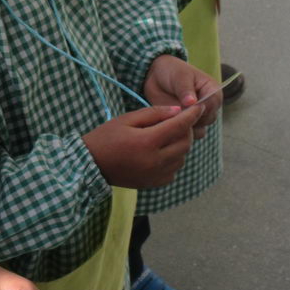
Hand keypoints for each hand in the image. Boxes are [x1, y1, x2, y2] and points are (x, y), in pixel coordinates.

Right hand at [82, 105, 202, 187]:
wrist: (90, 164)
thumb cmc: (105, 138)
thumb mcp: (126, 119)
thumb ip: (153, 113)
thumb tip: (178, 111)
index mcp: (147, 142)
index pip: (179, 126)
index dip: (192, 115)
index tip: (199, 107)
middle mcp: (155, 160)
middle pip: (185, 143)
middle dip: (186, 130)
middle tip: (179, 121)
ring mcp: (156, 174)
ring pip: (182, 157)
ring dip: (180, 145)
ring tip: (167, 136)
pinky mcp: (154, 183)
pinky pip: (174, 170)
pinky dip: (173, 159)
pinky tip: (160, 152)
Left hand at [143, 54, 221, 136]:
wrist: (156, 77)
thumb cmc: (172, 71)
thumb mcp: (179, 76)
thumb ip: (185, 89)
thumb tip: (192, 102)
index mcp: (212, 91)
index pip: (213, 103)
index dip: (200, 106)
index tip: (186, 104)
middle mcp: (209, 106)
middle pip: (208, 120)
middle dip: (191, 118)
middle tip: (174, 111)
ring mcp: (197, 117)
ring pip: (199, 130)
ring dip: (185, 127)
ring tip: (169, 117)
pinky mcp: (186, 124)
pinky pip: (188, 135)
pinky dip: (178, 132)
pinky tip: (167, 124)